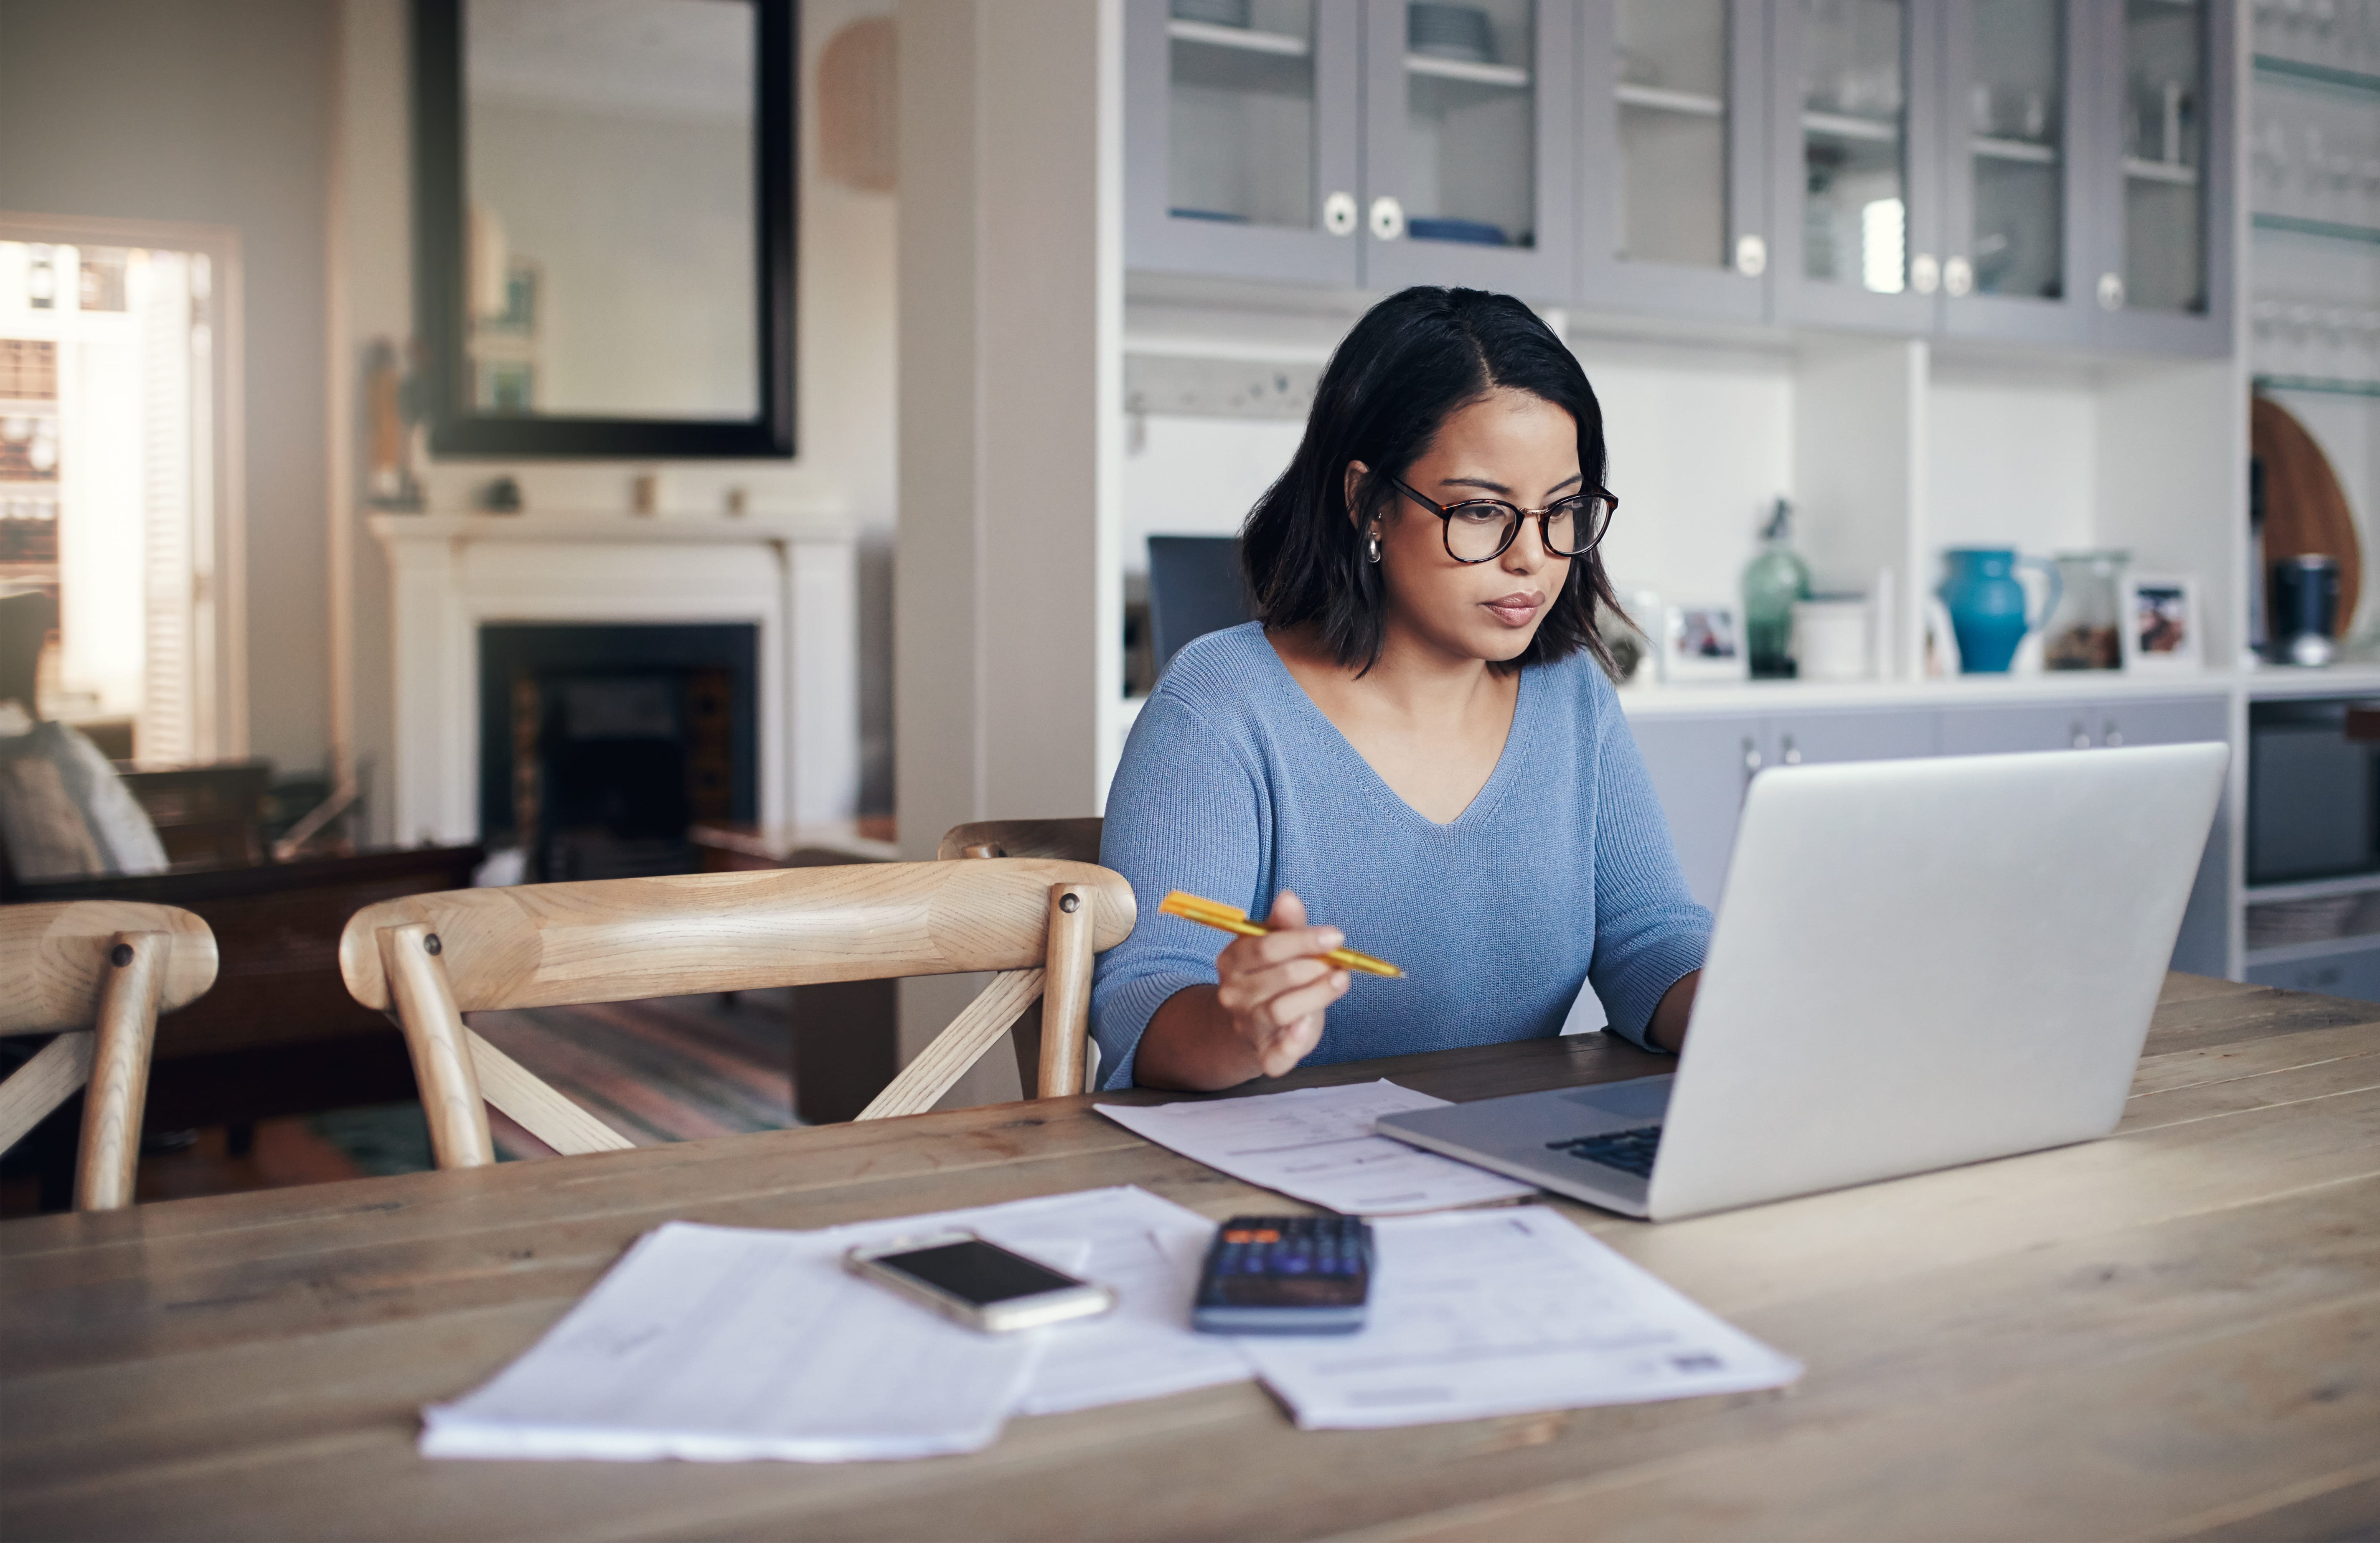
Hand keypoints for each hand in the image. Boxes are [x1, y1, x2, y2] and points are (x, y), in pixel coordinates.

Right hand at [1211, 891, 1351, 1078]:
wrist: (1253, 1024)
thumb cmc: (1273, 977)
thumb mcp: (1278, 947)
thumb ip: (1285, 924)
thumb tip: (1288, 897)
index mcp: (1233, 960)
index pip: (1265, 947)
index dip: (1304, 940)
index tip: (1336, 937)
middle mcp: (1234, 993)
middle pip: (1280, 977)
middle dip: (1316, 967)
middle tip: (1339, 963)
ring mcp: (1247, 1025)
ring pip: (1282, 1010)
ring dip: (1318, 994)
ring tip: (1340, 981)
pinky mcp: (1265, 1053)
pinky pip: (1277, 1053)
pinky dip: (1292, 1044)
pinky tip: (1306, 1028)